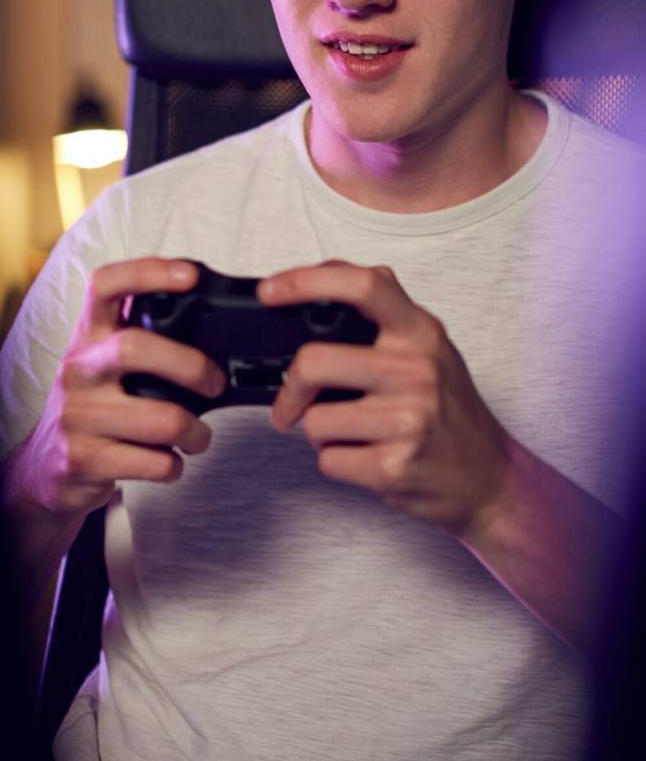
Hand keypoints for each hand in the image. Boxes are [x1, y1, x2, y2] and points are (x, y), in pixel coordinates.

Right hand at [9, 258, 225, 521]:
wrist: (45, 469)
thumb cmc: (93, 408)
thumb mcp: (107, 366)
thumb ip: (146, 343)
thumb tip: (216, 335)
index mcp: (88, 337)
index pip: (105, 286)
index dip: (148, 272)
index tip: (191, 275)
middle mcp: (78, 369)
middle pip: (134, 347)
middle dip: (191, 366)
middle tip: (216, 383)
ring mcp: (77, 416)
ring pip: (160, 419)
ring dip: (195, 432)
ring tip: (197, 436)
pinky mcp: (83, 460)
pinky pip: (154, 462)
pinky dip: (174, 465)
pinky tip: (168, 461)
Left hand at [258, 261, 511, 536]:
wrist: (490, 479)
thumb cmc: (450, 412)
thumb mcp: (430, 349)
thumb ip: (386, 317)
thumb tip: (317, 289)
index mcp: (421, 333)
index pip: (362, 285)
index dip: (305, 281)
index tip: (270, 291)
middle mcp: (416, 370)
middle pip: (313, 361)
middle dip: (291, 389)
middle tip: (291, 404)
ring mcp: (407, 420)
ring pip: (315, 420)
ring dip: (321, 433)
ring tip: (354, 433)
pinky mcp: (394, 466)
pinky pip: (328, 460)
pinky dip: (337, 462)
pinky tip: (368, 458)